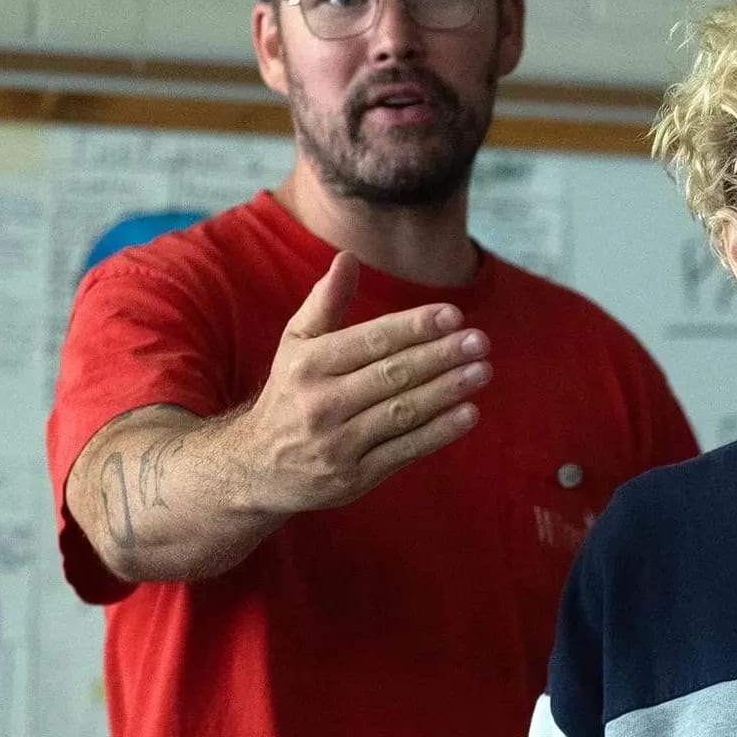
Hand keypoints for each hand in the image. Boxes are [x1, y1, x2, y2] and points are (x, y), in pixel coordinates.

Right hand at [238, 251, 491, 512]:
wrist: (255, 468)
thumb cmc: (289, 394)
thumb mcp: (295, 345)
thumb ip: (325, 302)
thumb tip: (348, 257)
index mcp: (308, 365)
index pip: (371, 340)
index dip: (414, 327)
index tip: (453, 315)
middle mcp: (321, 404)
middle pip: (392, 375)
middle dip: (440, 356)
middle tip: (479, 341)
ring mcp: (338, 444)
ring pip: (402, 413)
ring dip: (447, 392)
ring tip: (481, 371)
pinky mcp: (353, 478)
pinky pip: (404, 451)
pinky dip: (439, 433)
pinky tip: (468, 413)